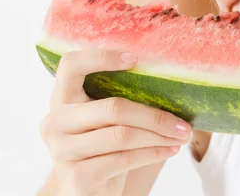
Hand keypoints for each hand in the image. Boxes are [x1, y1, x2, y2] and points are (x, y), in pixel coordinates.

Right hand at [40, 49, 191, 195]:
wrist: (86, 192)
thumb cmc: (104, 148)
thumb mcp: (108, 120)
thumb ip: (123, 99)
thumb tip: (172, 81)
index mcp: (61, 98)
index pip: (71, 65)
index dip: (101, 57)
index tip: (136, 59)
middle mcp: (54, 123)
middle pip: (113, 108)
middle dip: (155, 115)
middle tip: (184, 122)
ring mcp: (62, 151)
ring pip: (122, 135)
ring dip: (159, 136)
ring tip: (182, 136)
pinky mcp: (77, 177)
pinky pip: (124, 159)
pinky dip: (153, 153)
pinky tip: (170, 150)